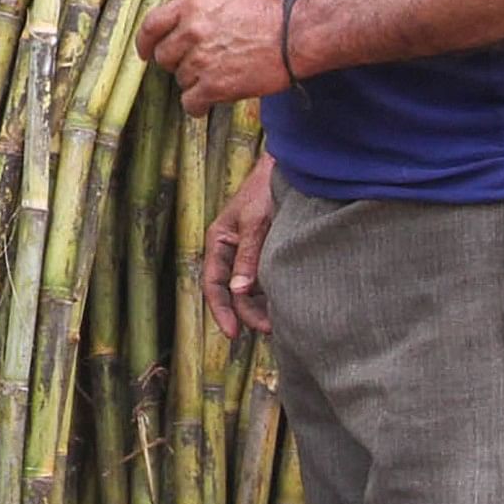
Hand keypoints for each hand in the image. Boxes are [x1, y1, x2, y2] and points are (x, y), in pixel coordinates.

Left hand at [136, 0, 296, 114]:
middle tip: (198, 63)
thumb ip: (196, 12)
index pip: (151, 26)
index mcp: (192, 6)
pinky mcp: (213, 86)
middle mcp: (191, 31)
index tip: (145, 52)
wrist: (294, 36)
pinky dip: (197, 105)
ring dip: (195, 81)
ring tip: (220, 74)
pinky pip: (190, 103)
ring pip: (180, 80)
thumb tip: (178, 26)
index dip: (145, 43)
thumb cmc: (267, 16)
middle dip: (177, 62)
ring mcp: (200, 60)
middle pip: (163, 57)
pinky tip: (207, 102)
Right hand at [201, 155, 278, 340]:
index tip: (233, 333)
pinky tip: (284, 304)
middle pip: (232, 292)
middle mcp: (231, 251)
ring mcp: (248, 253)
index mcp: (219, 242)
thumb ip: (248, 257)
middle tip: (269, 328)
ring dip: (261, 306)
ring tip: (279, 321)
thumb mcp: (255, 223)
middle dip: (247, 313)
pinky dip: (271, 294)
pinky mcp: (266, 252)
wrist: (290, 170)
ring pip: (249, 290)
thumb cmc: (266, 189)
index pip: (213, 284)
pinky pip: (264, 280)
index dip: (221, 310)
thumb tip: (239, 291)